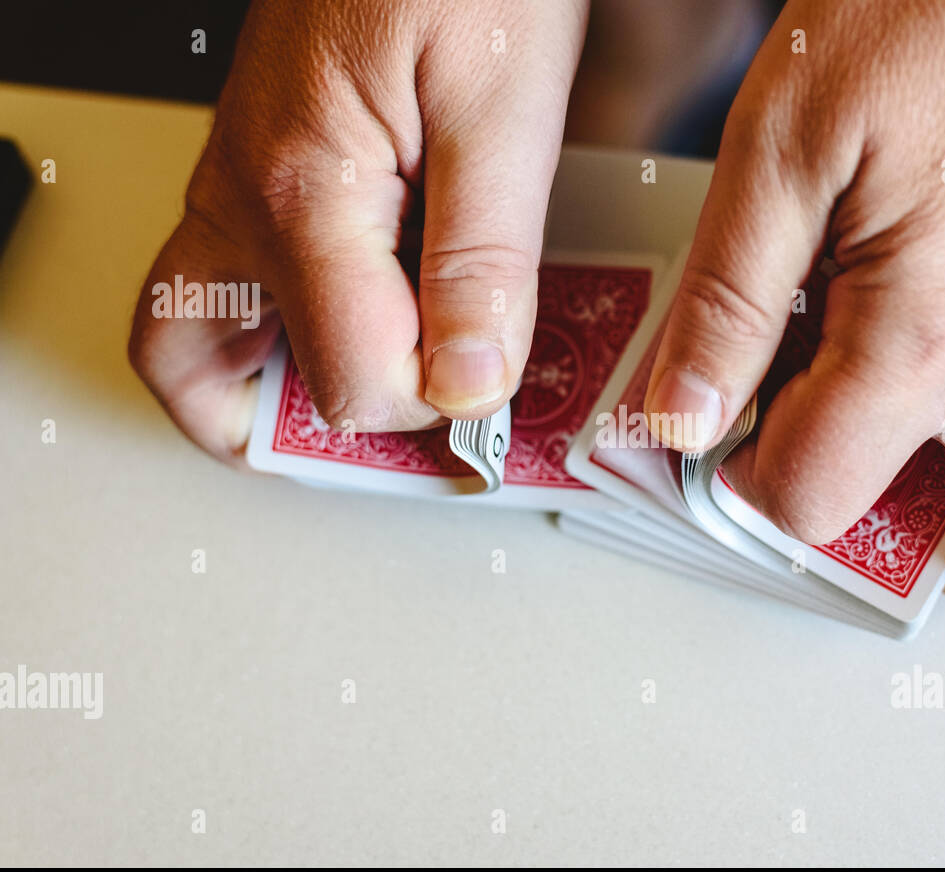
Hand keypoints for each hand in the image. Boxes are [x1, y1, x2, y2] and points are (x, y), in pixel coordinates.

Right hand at [129, 0, 588, 463]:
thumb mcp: (504, 111)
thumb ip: (485, 263)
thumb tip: (470, 384)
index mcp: (303, 194)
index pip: (350, 379)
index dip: (432, 408)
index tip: (495, 391)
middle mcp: (242, 199)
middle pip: (216, 381)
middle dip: (318, 432)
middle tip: (404, 443)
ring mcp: (235, 187)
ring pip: (196, 338)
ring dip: (273, 395)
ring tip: (374, 410)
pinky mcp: (258, 173)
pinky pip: (234, 285)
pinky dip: (284, 335)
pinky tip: (365, 329)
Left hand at [644, 0, 944, 601]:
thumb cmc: (942, 3)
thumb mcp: (785, 145)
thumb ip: (728, 301)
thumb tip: (683, 411)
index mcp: (930, 334)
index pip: (822, 493)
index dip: (750, 484)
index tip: (728, 443)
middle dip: (929, 555)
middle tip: (861, 502)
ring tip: (917, 438)